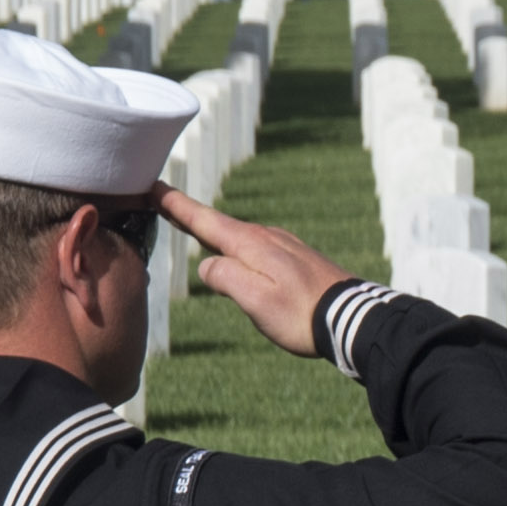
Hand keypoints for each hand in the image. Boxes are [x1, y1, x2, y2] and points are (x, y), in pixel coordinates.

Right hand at [156, 186, 348, 357]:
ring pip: (239, 237)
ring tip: (192, 226)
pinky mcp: (297, 258)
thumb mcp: (255, 300)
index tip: (153, 186)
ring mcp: (284, 246)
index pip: (204, 220)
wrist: (353, 319)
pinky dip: (238, 246)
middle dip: (190, 215)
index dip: (176, 205)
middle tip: (163, 201)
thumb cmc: (302, 314)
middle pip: (219, 224)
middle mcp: (266, 237)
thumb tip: (208, 265)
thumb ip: (225, 278)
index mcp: (251, 244)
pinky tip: (237, 253)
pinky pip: (257, 247)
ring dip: (214, 231)